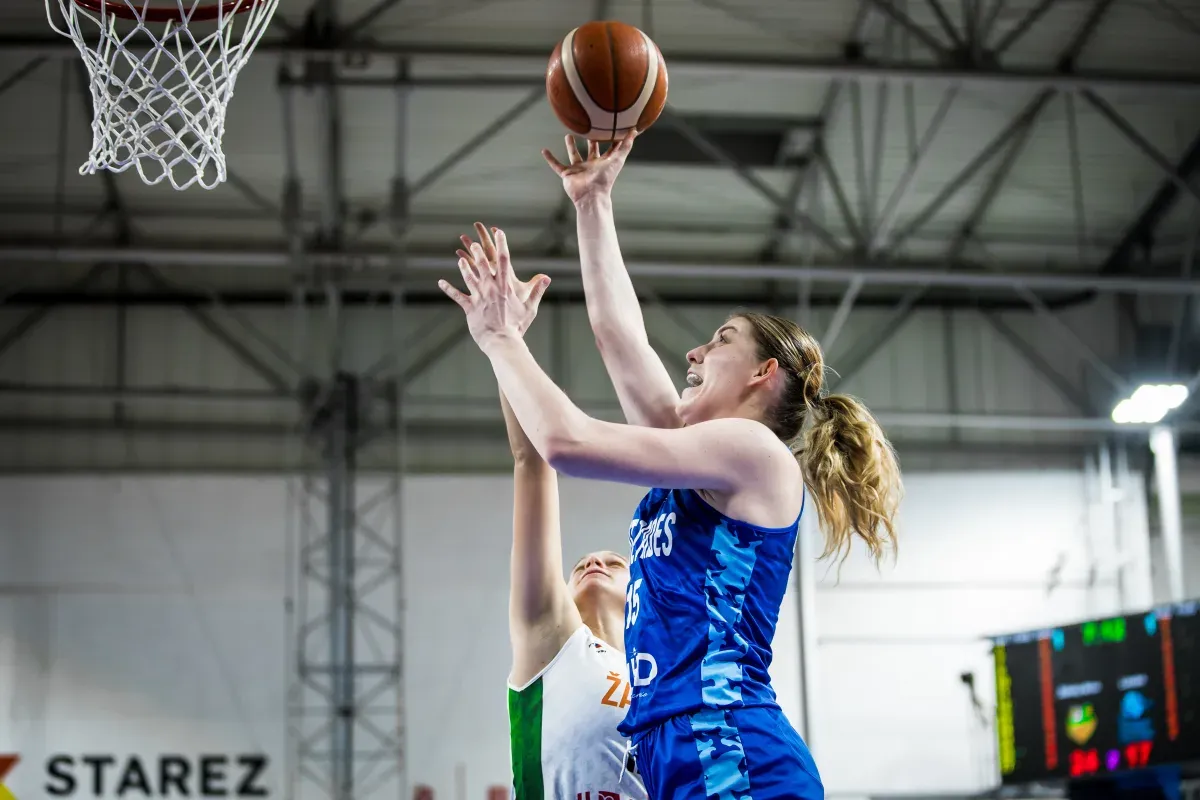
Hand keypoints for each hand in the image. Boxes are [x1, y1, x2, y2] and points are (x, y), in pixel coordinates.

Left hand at [439, 227, 550, 347]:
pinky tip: (440, 282)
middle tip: (474, 242)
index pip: (503, 259)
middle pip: (482, 264)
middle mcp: (491, 288)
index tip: (499, 231)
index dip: (501, 243)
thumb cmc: (517, 325)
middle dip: (477, 251)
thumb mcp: (530, 307)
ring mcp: (479, 297)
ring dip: (464, 267)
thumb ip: (537, 291)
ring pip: (469, 277)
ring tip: (459, 258)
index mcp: (505, 286)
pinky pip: (457, 296)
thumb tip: (546, 278)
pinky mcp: (470, 307)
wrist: (502, 340)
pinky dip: (449, 289)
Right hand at [541, 132, 635, 205]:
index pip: (609, 148)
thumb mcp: (618, 159)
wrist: (591, 195)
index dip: (611, 139)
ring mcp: (579, 170)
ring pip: (574, 155)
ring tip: (568, 135)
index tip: (611, 127)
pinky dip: (550, 159)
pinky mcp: (567, 175)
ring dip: (571, 146)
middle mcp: (592, 165)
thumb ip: (626, 145)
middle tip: (589, 128)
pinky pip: (556, 166)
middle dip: (590, 141)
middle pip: (591, 151)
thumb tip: (635, 130)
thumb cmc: (606, 179)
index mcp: (604, 162)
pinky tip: (544, 151)